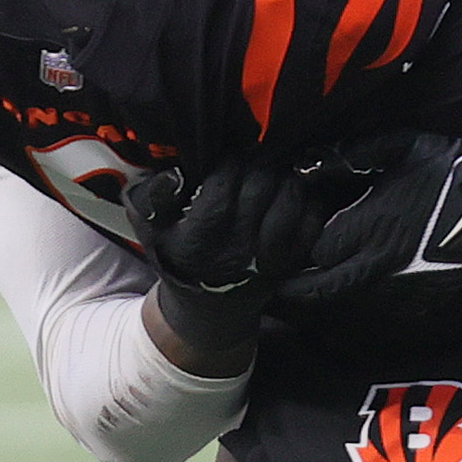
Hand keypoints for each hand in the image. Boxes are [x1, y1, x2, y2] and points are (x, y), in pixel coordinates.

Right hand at [124, 153, 321, 351]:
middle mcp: (236, 250)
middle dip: (261, 161)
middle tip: (258, 152)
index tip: (231, 152)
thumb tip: (175, 173)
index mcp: (198, 239)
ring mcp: (267, 258)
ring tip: (278, 166)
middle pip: (261, 186)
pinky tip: (298, 190)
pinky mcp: (292, 262)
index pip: (223, 184)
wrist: (206, 309)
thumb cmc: (177, 257)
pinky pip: (312, 222)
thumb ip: (152, 197)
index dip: (231, 160)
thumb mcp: (150, 230)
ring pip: (290, 201)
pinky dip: (310, 200)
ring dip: (288, 175)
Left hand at [274, 132, 461, 315]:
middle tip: (277, 285)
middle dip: (297, 288)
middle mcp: (381, 264)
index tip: (291, 238)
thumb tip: (302, 163)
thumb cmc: (451, 167)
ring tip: (312, 282)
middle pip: (322, 290)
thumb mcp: (399, 148)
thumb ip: (347, 156)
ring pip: (349, 301)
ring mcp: (402, 287)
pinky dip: (364, 296)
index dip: (300, 246)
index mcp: (371, 227)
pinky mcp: (422, 298)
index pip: (314, 252)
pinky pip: (380, 305)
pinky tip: (362, 281)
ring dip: (330, 292)